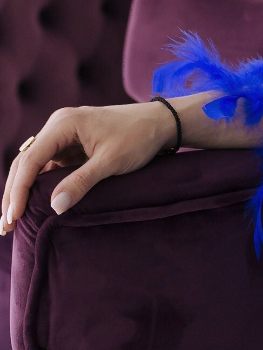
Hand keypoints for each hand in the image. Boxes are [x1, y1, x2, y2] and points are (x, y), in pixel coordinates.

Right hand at [0, 101, 177, 234]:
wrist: (160, 122)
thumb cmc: (138, 137)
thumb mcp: (111, 162)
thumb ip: (82, 182)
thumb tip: (55, 207)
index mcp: (63, 124)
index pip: (30, 160)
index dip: (19, 190)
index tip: (13, 217)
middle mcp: (58, 126)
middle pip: (25, 163)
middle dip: (14, 194)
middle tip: (5, 226)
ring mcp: (63, 135)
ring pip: (34, 165)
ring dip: (23, 191)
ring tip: (13, 220)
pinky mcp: (71, 145)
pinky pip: (48, 166)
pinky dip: (39, 186)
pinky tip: (33, 205)